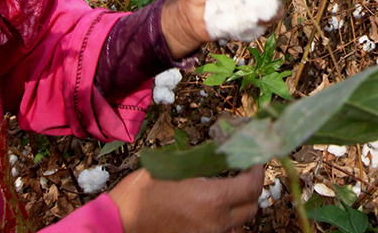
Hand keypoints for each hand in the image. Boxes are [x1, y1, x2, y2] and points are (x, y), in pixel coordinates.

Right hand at [108, 166, 263, 232]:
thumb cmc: (142, 192)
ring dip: (237, 208)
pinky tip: (210, 209)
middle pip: (251, 208)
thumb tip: (222, 152)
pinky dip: (222, 221)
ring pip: (237, 223)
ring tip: (226, 192)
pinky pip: (221, 232)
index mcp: (213, 200)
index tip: (254, 161)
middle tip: (242, 174)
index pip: (252, 187)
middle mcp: (215, 222)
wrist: (120, 222)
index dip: (257, 171)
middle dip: (251, 190)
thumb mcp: (174, 168)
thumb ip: (202, 163)